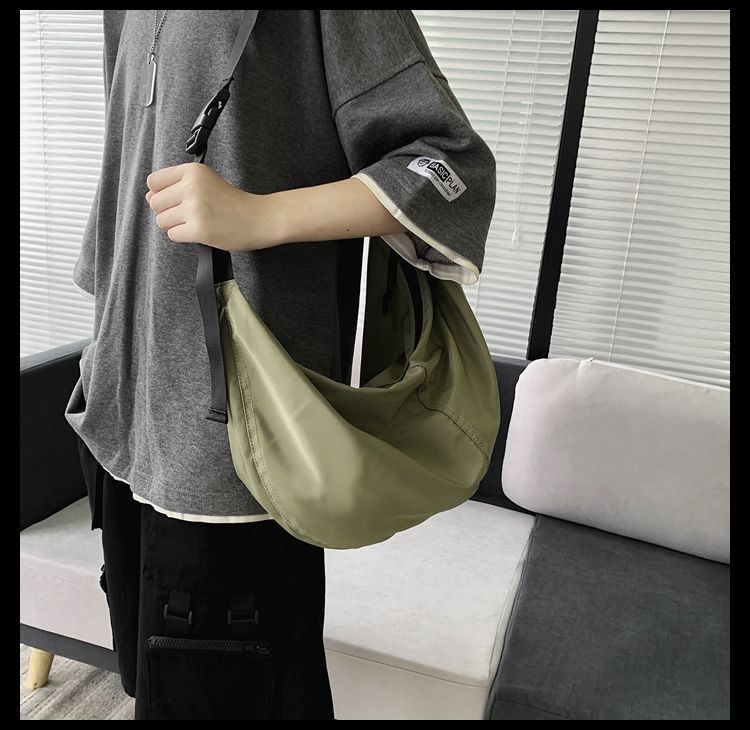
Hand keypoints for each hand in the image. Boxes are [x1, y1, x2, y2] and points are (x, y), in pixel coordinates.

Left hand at [145, 162, 277, 250]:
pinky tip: (200, 231)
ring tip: (196, 222)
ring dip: (176, 225)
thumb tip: (148, 197)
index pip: (154, 181)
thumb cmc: (233, 202)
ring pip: (162, 221)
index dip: (162, 193)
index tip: (178, 199)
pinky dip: (184, 236)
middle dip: (169, 211)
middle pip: (155, 203)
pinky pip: (173, 235)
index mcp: (192, 171)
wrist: (258, 218)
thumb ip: (176, 186)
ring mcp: (195, 208)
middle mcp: (192, 186)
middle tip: (191, 213)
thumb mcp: (206, 182)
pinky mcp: (199, 229)